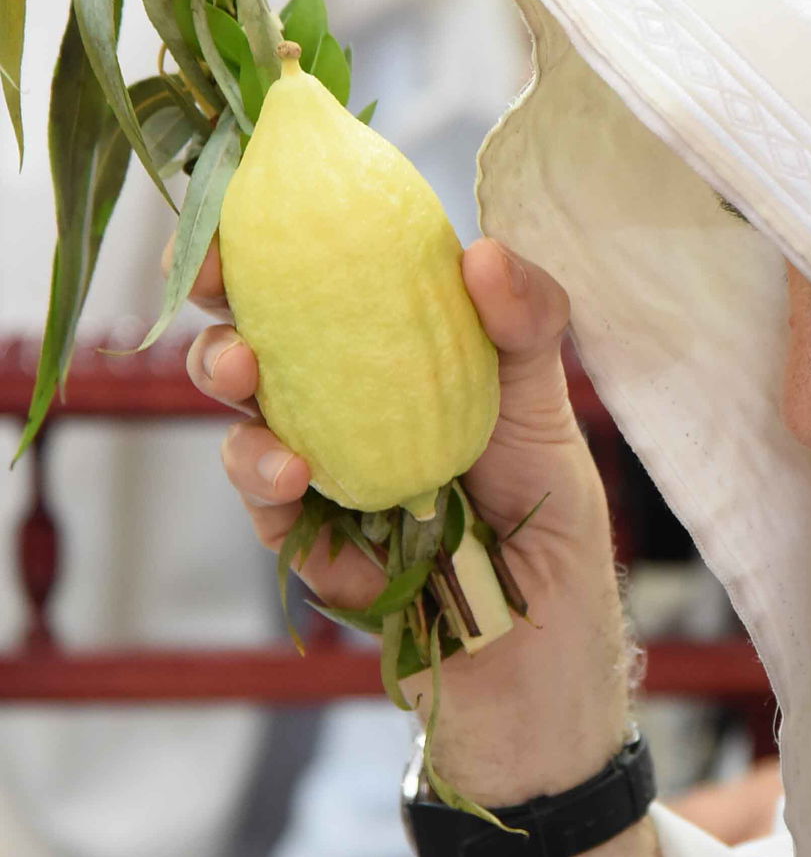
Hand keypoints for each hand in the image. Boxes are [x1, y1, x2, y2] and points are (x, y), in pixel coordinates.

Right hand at [188, 236, 632, 807]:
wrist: (544, 651)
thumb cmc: (550, 521)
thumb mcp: (549, 412)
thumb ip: (525, 328)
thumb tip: (482, 250)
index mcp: (400, 355)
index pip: (331, 280)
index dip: (282, 239)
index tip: (252, 205)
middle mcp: (348, 403)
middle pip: (262, 333)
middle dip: (221, 300)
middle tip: (213, 279)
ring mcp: (319, 471)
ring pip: (244, 412)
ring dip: (226, 382)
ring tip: (240, 375)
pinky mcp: (304, 541)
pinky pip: (263, 500)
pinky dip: (261, 476)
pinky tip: (284, 470)